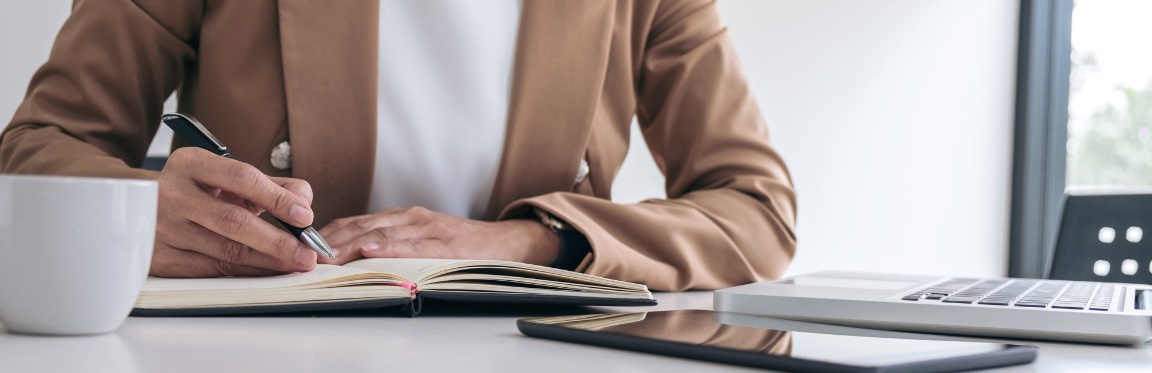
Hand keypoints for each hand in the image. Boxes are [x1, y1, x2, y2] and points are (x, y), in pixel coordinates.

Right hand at [150, 147, 317, 276]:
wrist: (140, 206)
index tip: (306, 217)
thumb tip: (305, 202)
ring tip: (294, 264)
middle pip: (233, 221)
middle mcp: (172, 194)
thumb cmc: (197, 191)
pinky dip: (245, 273)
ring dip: (266, 261)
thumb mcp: (227, 177)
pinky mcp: (159, 257)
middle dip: (277, 240)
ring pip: (224, 251)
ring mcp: (162, 228)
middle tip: (307, 252)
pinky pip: (211, 270)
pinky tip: (266, 272)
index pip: (242, 178)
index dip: (277, 199)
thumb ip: (270, 185)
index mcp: (191, 164)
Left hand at [317, 207, 559, 265]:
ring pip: (381, 232)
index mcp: (402, 218)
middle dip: (329, 241)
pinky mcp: (446, 242)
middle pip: (360, 226)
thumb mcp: (423, 239)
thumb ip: (393, 244)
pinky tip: (372, 251)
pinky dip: (390, 246)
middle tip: (303, 255)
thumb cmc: (464, 247)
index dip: (327, 234)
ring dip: (350, 245)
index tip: (301, 247)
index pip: (355, 223)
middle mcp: (411, 218)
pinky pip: (413, 244)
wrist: (509, 242)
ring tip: (326, 257)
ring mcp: (428, 227)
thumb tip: (354, 262)